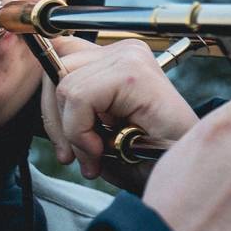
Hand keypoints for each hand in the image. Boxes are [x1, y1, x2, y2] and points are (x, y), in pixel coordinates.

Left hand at [38, 36, 198, 189]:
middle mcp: (125, 51)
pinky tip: (105, 149)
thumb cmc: (147, 160)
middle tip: (77, 156)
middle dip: (56, 120)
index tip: (64, 143)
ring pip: (63, 84)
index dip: (51, 101)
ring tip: (97, 154)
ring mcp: (131, 58)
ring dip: (72, 131)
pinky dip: (82, 131)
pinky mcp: (134, 73)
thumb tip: (44, 100)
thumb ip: (72, 109)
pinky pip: (79, 97)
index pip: (57, 56)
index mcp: (117, 59)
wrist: (186, 179)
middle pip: (55, 66)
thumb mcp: (97, 131)